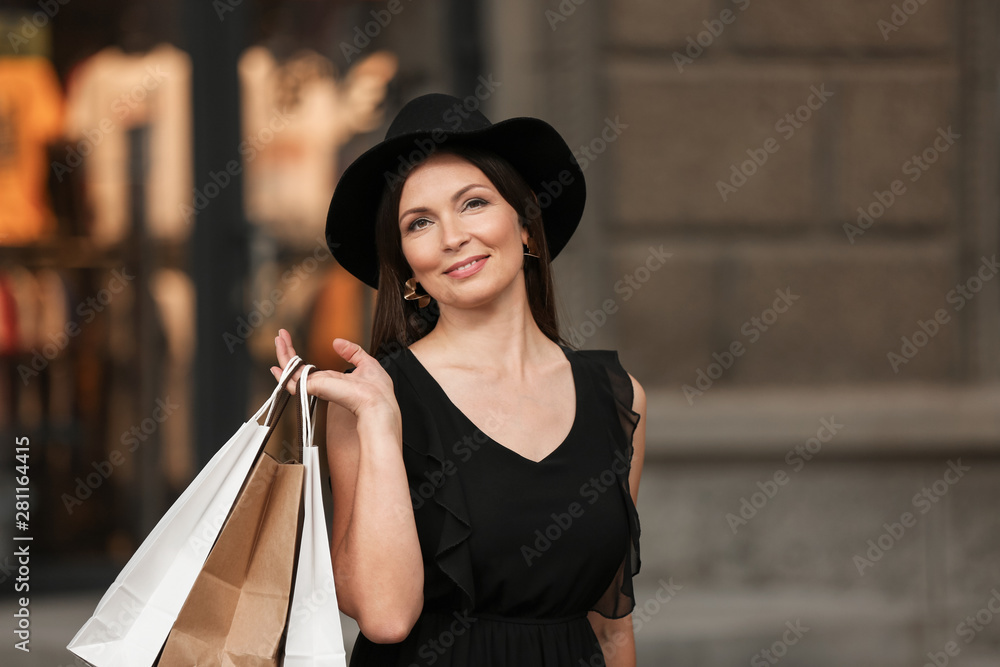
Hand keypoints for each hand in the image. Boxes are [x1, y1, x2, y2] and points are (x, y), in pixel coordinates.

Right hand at [270, 329, 397, 420]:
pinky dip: (283, 374)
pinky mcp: (314, 388)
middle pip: (296, 368)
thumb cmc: (377, 389)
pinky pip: (293, 382)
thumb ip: (351, 351)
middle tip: (280, 335)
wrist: (378, 401)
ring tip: (278, 338)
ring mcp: (316, 387)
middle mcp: (321, 384)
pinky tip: (276, 365)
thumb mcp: (366, 362)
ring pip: (291, 372)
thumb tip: (337, 342)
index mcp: (331, 380)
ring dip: (283, 354)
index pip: (307, 368)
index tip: (290, 340)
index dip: (297, 355)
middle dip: (286, 351)